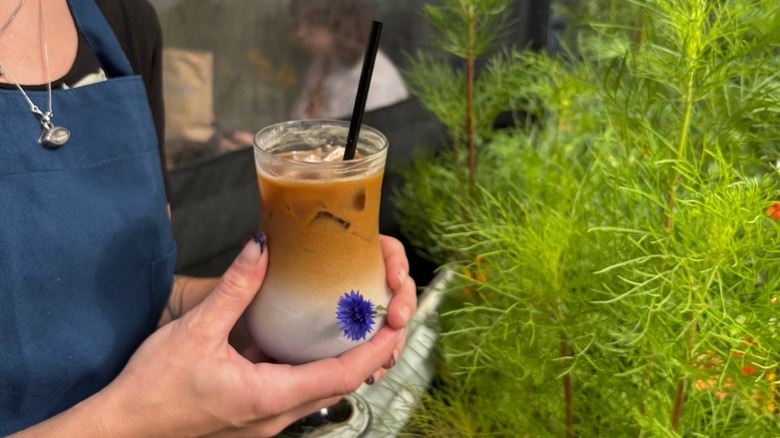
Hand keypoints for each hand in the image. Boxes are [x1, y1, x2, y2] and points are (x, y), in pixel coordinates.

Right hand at [94, 234, 406, 437]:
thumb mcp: (194, 333)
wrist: (121, 430)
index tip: (397, 320)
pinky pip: (297, 389)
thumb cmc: (152, 390)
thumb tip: (262, 247)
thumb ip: (234, 288)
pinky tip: (307, 337)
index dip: (376, 346)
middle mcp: (276, 414)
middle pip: (342, 383)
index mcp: (268, 396)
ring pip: (322, 388)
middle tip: (384, 313)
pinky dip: (313, 363)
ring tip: (357, 321)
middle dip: (370, 350)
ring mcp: (267, 418)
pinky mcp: (254, 414)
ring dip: (345, 357)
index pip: (343, 374)